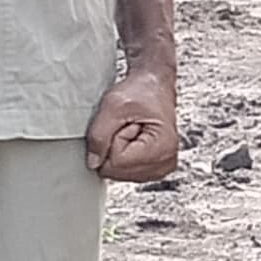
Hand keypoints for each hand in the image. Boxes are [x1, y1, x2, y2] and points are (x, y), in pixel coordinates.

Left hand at [84, 60, 179, 182]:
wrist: (153, 86)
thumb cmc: (140, 91)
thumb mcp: (112, 107)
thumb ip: (99, 135)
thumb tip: (93, 162)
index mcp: (162, 147)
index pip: (117, 163)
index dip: (111, 142)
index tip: (124, 124)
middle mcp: (167, 161)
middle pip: (119, 172)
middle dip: (114, 149)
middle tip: (127, 127)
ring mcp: (162, 167)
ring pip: (121, 174)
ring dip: (118, 153)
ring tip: (131, 132)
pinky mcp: (156, 168)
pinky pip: (126, 173)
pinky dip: (123, 158)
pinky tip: (133, 141)